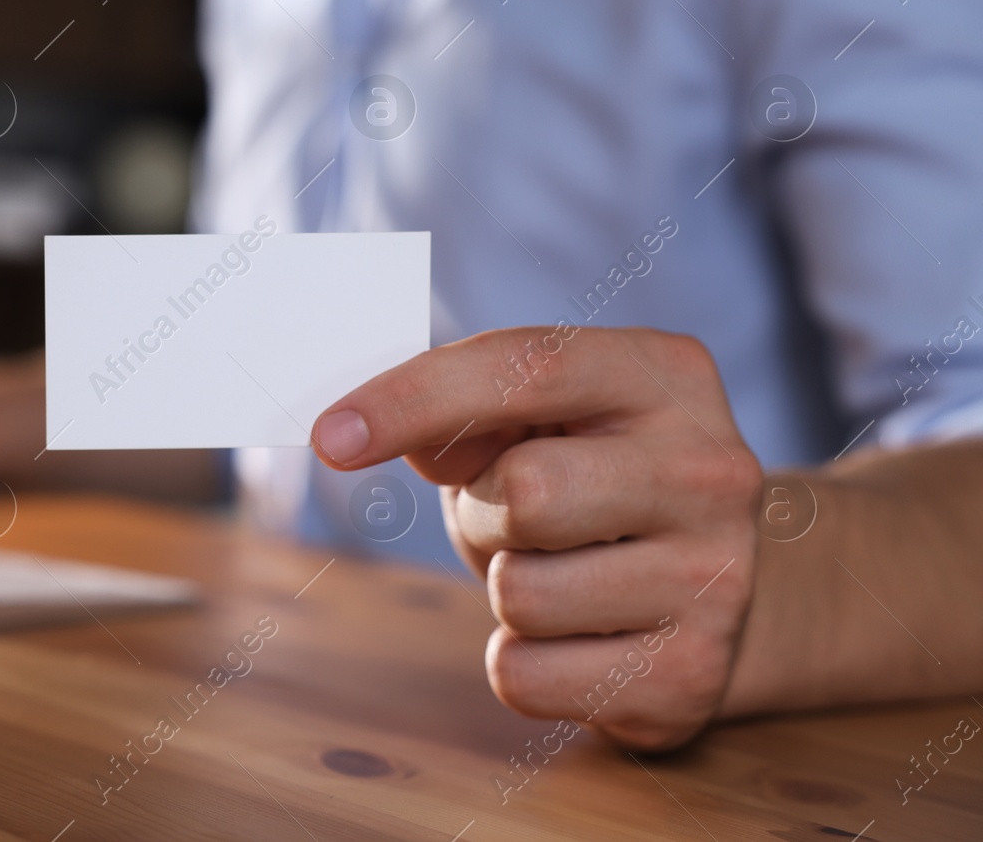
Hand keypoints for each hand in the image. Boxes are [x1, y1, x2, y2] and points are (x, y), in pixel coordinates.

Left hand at [311, 326, 763, 749]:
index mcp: (664, 375)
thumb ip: (458, 412)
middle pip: (525, 493)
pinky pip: (524, 677)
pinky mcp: (689, 676)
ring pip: (518, 594)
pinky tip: (575, 635)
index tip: (330, 437)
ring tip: (558, 571)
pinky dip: (519, 660)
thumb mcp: (535, 421)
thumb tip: (360, 432)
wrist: (713, 578)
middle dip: (484, 511)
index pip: (525, 368)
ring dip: (503, 586)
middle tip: (515, 518)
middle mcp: (709, 470)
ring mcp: (715, 579)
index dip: (413, 398)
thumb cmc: (588, 478)